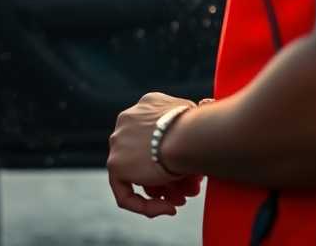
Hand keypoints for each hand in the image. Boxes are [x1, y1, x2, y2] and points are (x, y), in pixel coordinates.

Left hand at [107, 91, 199, 217]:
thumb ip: (186, 123)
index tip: (190, 172)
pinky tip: (168, 208)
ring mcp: (118, 141)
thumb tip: (200, 118)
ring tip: (181, 202)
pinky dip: (146, 205)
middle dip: (168, 176)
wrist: (186, 137)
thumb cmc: (198, 128)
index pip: (154, 137)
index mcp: (145, 105)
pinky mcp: (115, 164)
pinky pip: (125, 192)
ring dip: (162, 191)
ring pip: (139, 174)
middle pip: (146, 156)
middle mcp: (128, 120)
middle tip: (188, 191)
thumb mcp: (194, 117)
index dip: (172, 157)